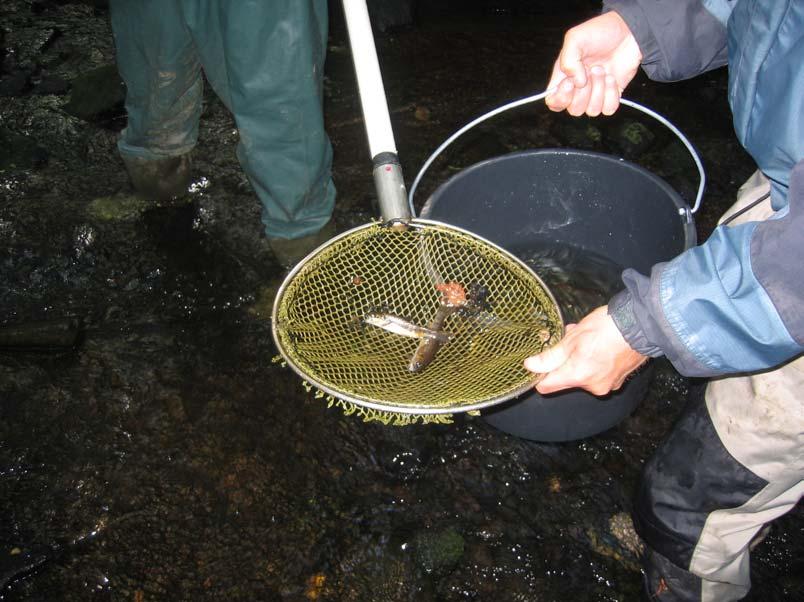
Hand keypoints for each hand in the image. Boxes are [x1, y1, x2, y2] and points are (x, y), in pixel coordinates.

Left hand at [524, 306, 647, 395]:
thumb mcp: (572, 338)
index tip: (541, 362)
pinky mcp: (619, 378)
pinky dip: (595, 361)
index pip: (546, 387)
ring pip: (583, 373)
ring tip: (586, 337)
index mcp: (578, 376)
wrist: (641, 325)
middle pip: (566, 378)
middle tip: (569, 339)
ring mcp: (608, 384)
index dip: (540, 374)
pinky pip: (599, 372)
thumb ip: (550, 356)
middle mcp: (593, 386)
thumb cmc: (607, 328)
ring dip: (580, 358)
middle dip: (565, 360)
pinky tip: (599, 344)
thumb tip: (531, 366)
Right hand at [545, 12, 641, 115]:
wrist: (628, 31)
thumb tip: (576, 83)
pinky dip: (611, 95)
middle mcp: (578, 89)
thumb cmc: (600, 32)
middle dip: (584, 92)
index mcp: (563, 77)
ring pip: (592, 111)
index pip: (554, 102)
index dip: (560, 99)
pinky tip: (612, 78)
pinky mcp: (612, 95)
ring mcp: (596, 94)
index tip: (570, 83)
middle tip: (592, 69)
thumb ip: (567, 61)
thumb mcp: (575, 38)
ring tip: (603, 70)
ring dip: (599, 90)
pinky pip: (608, 109)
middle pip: (573, 110)